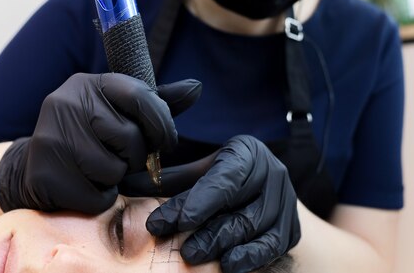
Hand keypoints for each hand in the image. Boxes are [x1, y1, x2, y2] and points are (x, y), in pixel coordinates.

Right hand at [0, 72, 201, 213]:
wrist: (35, 166)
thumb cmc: (90, 136)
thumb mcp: (119, 111)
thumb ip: (155, 103)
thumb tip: (196, 87)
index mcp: (90, 83)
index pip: (141, 96)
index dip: (161, 123)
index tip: (166, 141)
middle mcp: (67, 103)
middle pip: (130, 137)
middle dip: (135, 156)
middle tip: (121, 158)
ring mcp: (52, 138)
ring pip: (114, 169)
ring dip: (115, 179)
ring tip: (97, 170)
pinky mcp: (46, 173)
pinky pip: (97, 197)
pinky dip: (99, 198)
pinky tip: (84, 186)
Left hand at [145, 135, 300, 272]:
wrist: (264, 187)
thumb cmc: (220, 177)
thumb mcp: (196, 172)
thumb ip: (165, 180)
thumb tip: (122, 185)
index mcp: (247, 152)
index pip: (224, 178)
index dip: (199, 201)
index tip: (172, 222)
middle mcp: (273, 173)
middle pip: (240, 207)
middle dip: (208, 231)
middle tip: (182, 250)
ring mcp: (286, 202)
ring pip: (255, 229)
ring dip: (224, 247)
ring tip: (196, 258)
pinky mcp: (292, 228)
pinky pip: (272, 246)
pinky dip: (250, 258)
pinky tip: (228, 266)